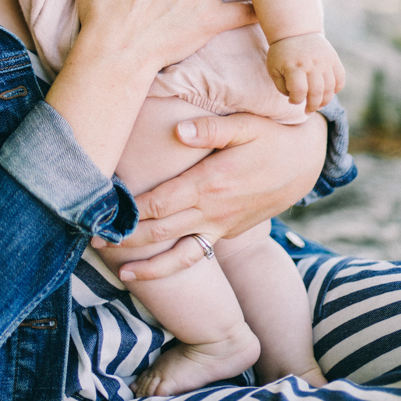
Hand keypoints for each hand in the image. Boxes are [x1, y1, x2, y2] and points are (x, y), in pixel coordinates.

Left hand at [93, 112, 326, 279]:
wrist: (306, 163)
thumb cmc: (271, 137)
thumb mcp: (246, 125)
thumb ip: (210, 128)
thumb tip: (178, 129)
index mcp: (211, 183)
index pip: (160, 203)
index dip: (130, 211)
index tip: (103, 213)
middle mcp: (214, 211)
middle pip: (162, 232)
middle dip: (127, 239)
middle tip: (94, 242)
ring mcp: (223, 226)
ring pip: (182, 256)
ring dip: (151, 267)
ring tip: (122, 275)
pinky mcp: (230, 232)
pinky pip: (200, 254)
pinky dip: (177, 266)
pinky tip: (157, 268)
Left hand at [266, 33, 344, 112]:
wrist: (295, 31)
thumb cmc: (282, 54)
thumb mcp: (273, 68)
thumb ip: (281, 87)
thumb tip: (295, 100)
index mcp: (293, 65)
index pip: (299, 91)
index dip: (296, 100)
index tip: (292, 100)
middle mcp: (311, 63)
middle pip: (316, 92)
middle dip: (312, 106)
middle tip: (308, 111)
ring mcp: (324, 61)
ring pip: (330, 88)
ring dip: (325, 101)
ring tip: (318, 105)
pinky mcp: (333, 58)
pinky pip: (340, 79)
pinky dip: (336, 89)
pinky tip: (327, 92)